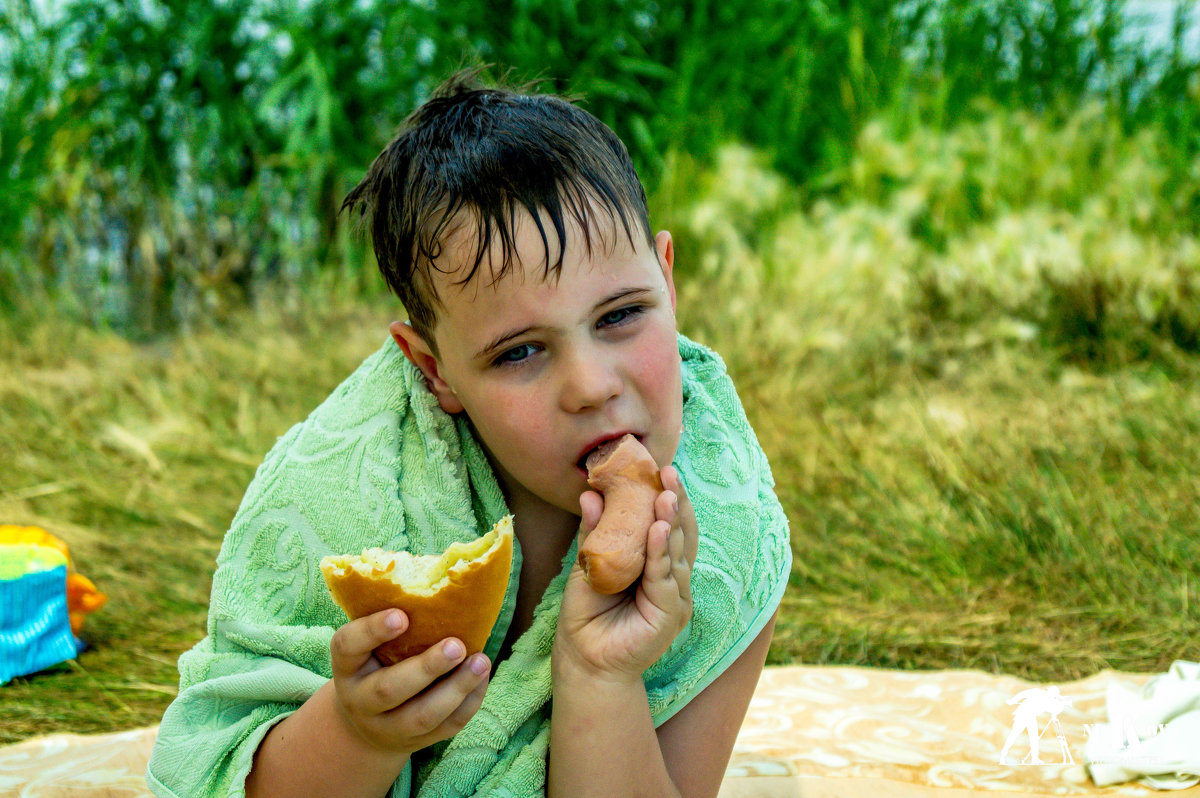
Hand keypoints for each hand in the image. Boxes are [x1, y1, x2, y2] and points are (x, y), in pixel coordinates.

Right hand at [329, 609, 490, 753]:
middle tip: (456, 644)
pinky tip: (482, 677)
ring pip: (421, 716)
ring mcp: (388, 727)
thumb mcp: (367, 645)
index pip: (348, 646)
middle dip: (426, 668)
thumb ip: (391, 619)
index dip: (372, 631)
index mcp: (347, 666)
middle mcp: (361, 700)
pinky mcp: (417, 742)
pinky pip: (445, 728)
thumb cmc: (375, 663)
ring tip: (481, 661)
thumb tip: (438, 578)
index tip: (402, 615)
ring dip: (456, 688)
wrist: (364, 722)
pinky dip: (469, 703)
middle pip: (389, 690)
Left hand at [556, 466, 696, 681]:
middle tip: (668, 473)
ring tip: (666, 496)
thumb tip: (590, 492)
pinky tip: (660, 531)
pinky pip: (666, 578)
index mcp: (657, 563)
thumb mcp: (590, 562)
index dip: (668, 497)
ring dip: (672, 522)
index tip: (660, 469)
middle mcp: (671, 576)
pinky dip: (663, 554)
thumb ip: (595, 532)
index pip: (670, 524)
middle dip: (676, 502)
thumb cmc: (587, 611)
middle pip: (681, 533)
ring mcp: (675, 595)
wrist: (582, 656)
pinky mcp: (670, 614)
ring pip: (677, 552)